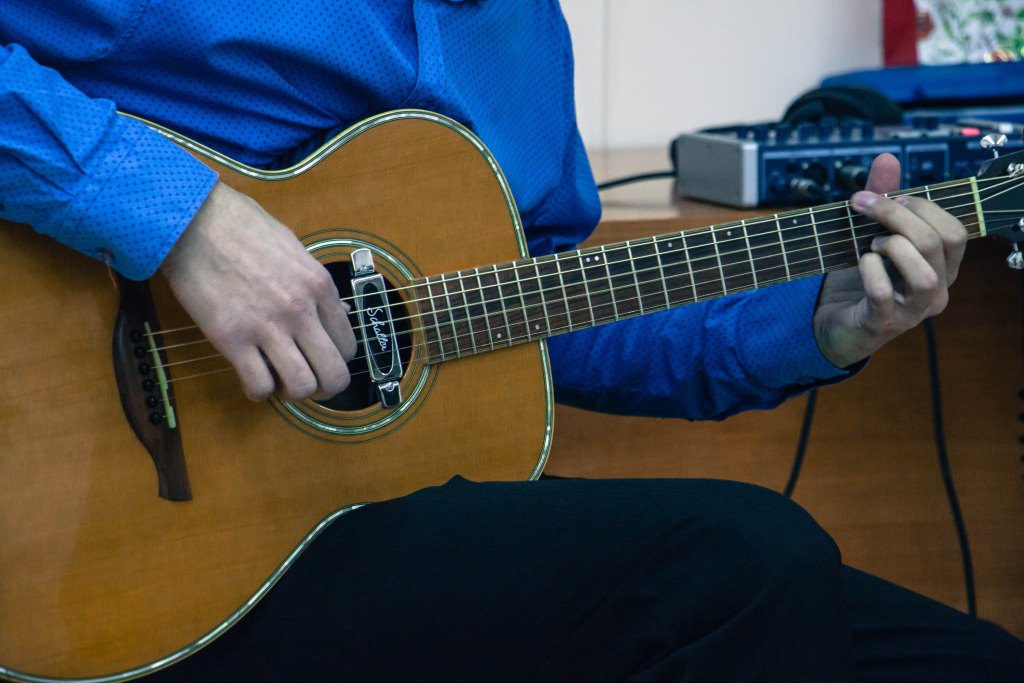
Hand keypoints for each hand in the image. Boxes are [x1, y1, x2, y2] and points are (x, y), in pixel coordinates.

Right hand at [161, 182, 356, 401]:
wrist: (193, 221)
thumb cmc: (242, 228)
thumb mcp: (294, 248)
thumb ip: (314, 285)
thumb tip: (335, 312)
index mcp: (319, 286)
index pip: (348, 345)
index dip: (337, 361)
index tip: (322, 361)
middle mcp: (301, 310)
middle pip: (334, 375)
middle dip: (326, 389)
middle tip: (310, 385)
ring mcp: (267, 326)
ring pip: (302, 387)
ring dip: (293, 394)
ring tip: (280, 382)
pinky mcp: (232, 339)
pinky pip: (259, 386)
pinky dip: (258, 391)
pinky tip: (252, 378)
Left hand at [813, 154, 967, 367]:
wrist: (838, 323)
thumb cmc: (864, 278)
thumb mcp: (874, 234)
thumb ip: (884, 199)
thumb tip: (887, 157)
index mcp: (942, 267)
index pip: (954, 230)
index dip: (922, 206)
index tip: (887, 196)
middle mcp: (937, 290)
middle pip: (937, 242)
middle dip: (898, 215)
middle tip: (863, 207)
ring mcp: (914, 311)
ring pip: (923, 272)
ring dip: (891, 246)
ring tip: (870, 244)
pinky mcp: (885, 323)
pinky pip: (883, 292)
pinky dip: (869, 270)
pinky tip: (860, 263)